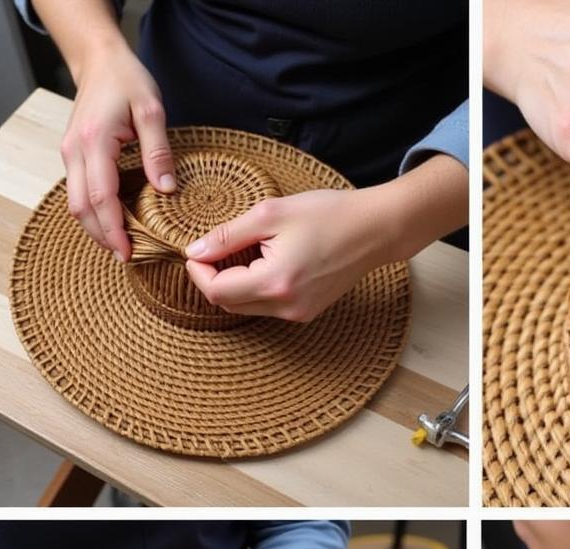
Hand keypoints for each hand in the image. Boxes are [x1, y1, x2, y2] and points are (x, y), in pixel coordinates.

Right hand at [60, 38, 175, 259]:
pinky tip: (114, 223)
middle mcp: (75, 151)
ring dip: (96, 227)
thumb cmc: (127, 80)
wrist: (99, 60)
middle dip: (102, 236)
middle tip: (126, 258)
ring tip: (121, 247)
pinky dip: (94, 212)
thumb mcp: (152, 111)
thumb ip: (158, 152)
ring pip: (76, 202)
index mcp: (94, 142)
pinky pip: (79, 191)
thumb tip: (166, 190)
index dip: (113, 229)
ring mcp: (71, 154)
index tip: (128, 253)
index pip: (101, 197)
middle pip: (81, 207)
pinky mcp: (74, 155)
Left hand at [184, 153, 466, 322]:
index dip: (198, 270)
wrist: (374, 230)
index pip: (216, 291)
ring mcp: (298, 313)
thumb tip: (195, 251)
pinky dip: (256, 287)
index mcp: (274, 282)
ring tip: (246, 251)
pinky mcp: (307, 311)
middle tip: (217, 247)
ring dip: (235, 283)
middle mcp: (286, 307)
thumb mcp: (270, 214)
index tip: (198, 248)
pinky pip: (267, 306)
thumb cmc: (328, 214)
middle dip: (214, 278)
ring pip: (246, 307)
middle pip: (228, 304)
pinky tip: (267, 262)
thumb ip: (227, 235)